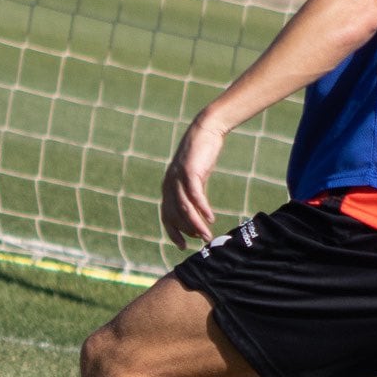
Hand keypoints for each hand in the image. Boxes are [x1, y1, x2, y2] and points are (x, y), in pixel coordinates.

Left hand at [161, 119, 225, 245]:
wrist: (205, 131)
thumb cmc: (201, 156)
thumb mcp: (195, 178)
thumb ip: (193, 195)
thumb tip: (198, 214)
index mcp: (168, 187)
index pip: (167, 216)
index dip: (173, 232)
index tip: (182, 246)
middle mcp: (169, 184)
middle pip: (175, 215)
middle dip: (188, 231)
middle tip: (202, 240)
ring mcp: (178, 178)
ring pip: (184, 208)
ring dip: (195, 225)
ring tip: (207, 236)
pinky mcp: (189, 171)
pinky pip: (194, 195)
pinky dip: (202, 208)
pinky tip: (210, 218)